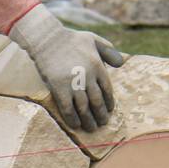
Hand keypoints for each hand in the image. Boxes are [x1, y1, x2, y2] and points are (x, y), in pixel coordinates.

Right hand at [8, 4, 124, 131]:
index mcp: (97, 66)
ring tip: (91, 128)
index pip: (107, 89)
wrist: (48, 40)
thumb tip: (121, 64)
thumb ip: (109, 51)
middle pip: (97, 102)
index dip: (109, 102)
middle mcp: (87, 77)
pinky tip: (76, 125)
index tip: (110, 110)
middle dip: (101, 115)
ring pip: (84, 108)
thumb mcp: (94, 39)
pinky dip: (73, 119)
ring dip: (88, 120)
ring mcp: (73, 84)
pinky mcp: (59, 89)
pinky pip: (68, 108)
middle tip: (103, 123)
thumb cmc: (71, 39)